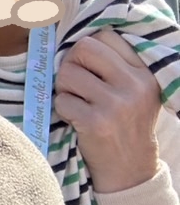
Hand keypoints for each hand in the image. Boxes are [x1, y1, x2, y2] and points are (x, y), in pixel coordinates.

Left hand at [53, 30, 162, 193]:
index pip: (105, 36)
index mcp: (144, 72)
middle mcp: (134, 85)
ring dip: (63, 89)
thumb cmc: (124, 124)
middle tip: (75, 84)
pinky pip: (61, 100)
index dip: (87, 50)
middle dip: (70, 64)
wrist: (130, 169)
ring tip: (78, 103)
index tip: (87, 67)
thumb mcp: (132, 91)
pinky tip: (77, 120)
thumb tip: (70, 38)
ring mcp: (116, 104)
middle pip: (83, 48)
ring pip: (66, 73)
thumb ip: (112, 64)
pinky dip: (62, 109)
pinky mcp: (97, 122)